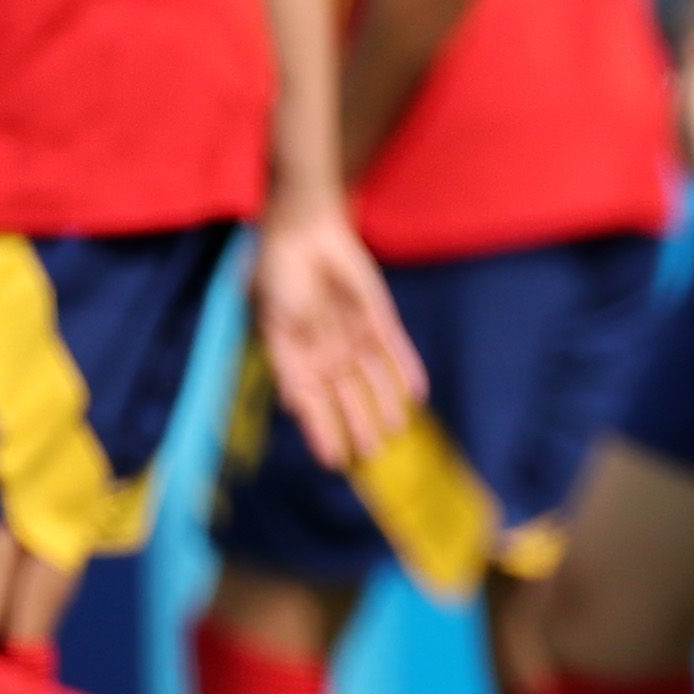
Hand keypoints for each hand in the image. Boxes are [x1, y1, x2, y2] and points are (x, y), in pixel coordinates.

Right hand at [251, 203, 425, 473]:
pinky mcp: (377, 319)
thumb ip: (288, 361)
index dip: (321, 430)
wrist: (305, 232)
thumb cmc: (280, 275)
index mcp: (295, 357)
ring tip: (394, 430)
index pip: (311, 402)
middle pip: (345, 396)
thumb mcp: (275, 322)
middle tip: (371, 455)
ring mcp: (353, 336)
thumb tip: (295, 405)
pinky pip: (395, 349)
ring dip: (383, 403)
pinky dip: (406, 369)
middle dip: (357, 424)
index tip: (332, 460)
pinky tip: (418, 393)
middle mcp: (326, 353)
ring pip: (372, 378)